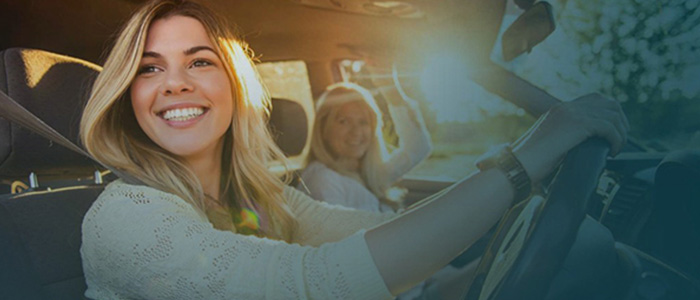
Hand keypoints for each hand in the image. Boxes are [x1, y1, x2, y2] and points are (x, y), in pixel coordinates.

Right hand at [513, 93, 628, 182]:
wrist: (517, 165)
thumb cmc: (529, 162)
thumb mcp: (549, 143)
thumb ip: (565, 137)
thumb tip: (583, 146)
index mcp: (559, 109)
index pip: (594, 99)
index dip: (609, 114)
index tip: (613, 132)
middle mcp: (566, 107)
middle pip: (608, 102)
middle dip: (620, 121)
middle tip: (619, 141)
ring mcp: (571, 114)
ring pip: (612, 115)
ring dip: (621, 133)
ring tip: (617, 148)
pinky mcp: (577, 125)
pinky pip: (609, 127)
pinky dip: (616, 139)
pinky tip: (612, 152)